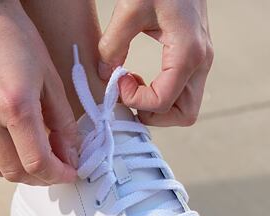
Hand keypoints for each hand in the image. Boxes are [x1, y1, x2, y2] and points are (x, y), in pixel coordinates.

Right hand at [0, 0, 77, 184]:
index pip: (37, 161)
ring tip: (36, 160)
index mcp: (15, 105)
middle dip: (40, 178)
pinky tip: (14, 148)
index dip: (57, 174)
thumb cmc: (18, 42)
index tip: (69, 173)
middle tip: (55, 168)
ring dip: (20, 172)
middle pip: (15, 172)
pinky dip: (2, 160)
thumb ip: (63, 123)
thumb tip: (70, 155)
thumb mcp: (51, 80)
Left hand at [98, 0, 212, 125]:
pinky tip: (142, 80)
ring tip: (135, 88)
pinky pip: (181, 93)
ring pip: (185, 108)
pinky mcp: (195, 59)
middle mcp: (201, 62)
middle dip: (153, 114)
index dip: (135, 100)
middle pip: (184, 115)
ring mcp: (201, 62)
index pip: (162, 102)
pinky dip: (162, 96)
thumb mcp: (130, 8)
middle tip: (130, 95)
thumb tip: (105, 76)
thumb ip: (113, 45)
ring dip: (157, 108)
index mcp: (188, 53)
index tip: (119, 81)